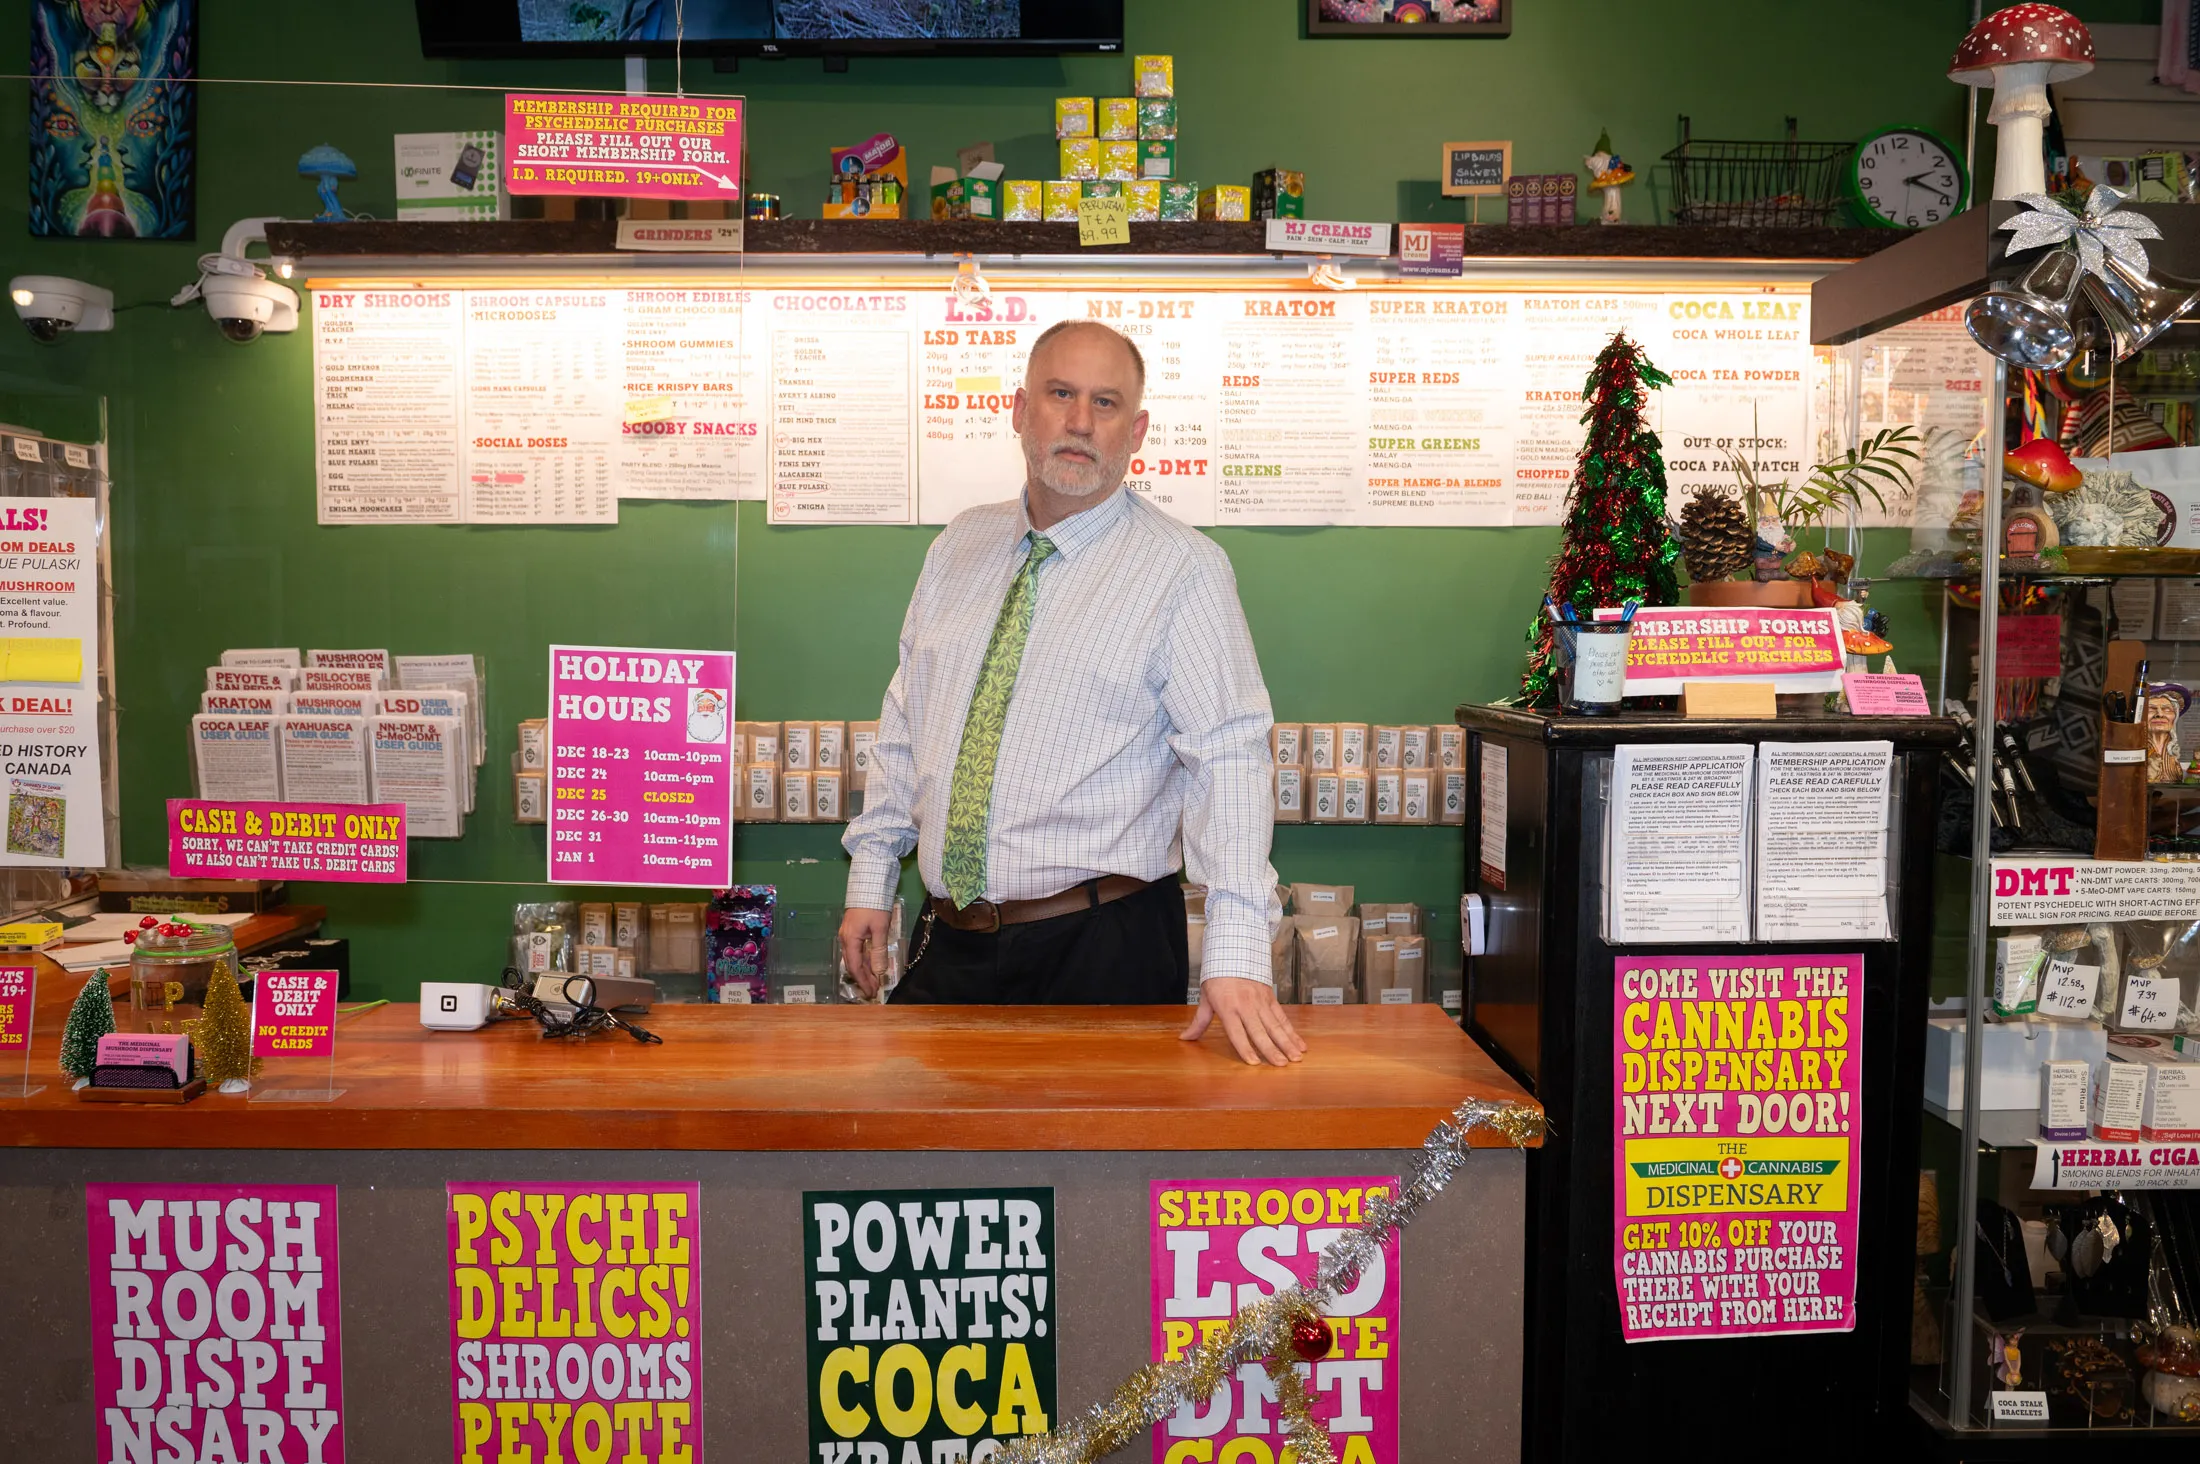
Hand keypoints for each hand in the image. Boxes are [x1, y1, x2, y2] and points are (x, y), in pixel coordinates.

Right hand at [838, 906, 891, 998]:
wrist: (869, 885)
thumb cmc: (874, 906)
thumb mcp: (879, 929)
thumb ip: (878, 950)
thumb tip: (879, 971)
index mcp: (850, 940)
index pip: (855, 967)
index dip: (863, 981)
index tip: (871, 992)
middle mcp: (845, 939)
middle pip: (852, 964)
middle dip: (862, 978)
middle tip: (873, 990)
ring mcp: (848, 934)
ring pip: (854, 957)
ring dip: (864, 970)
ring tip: (874, 980)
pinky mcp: (853, 930)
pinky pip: (857, 950)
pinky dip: (864, 959)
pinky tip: (872, 964)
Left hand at [1181, 976, 1306, 1066]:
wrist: (1233, 951)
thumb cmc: (1217, 977)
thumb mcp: (1205, 998)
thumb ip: (1199, 1021)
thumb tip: (1185, 1038)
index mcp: (1228, 1007)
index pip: (1237, 1032)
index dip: (1245, 1048)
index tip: (1254, 1063)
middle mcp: (1246, 1006)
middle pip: (1260, 1031)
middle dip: (1272, 1049)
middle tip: (1282, 1064)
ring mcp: (1260, 1002)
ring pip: (1276, 1026)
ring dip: (1287, 1042)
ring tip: (1296, 1057)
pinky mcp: (1270, 998)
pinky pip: (1282, 1017)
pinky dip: (1292, 1031)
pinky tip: (1300, 1044)